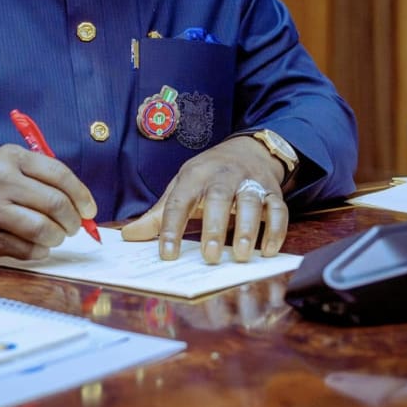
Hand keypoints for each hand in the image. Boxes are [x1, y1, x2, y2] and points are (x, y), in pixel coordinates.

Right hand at [0, 144, 96, 259]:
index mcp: (12, 158)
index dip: (81, 195)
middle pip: (54, 204)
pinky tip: (39, 245)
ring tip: (56, 235)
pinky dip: (40, 251)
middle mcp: (1, 182)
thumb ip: (45, 176)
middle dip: (72, 220)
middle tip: (74, 225)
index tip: (89, 209)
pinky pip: (25, 249)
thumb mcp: (11, 162)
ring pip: (41, 229)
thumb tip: (83, 206)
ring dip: (57, 236)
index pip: (59, 175)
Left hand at [120, 135, 288, 263]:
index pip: (179, 201)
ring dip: (248, 228)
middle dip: (215, 227)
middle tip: (209, 257)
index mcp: (195, 176)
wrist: (247, 150)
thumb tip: (128, 236)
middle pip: (219, 198)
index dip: (171, 228)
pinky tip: (269, 250)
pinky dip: (276, 229)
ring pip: (252, 201)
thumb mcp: (181, 187)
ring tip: (241, 255)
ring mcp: (250, 182)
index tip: (167, 255)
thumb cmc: (207, 176)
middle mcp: (223, 176)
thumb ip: (158, 214)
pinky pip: (278, 208)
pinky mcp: (272, 191)